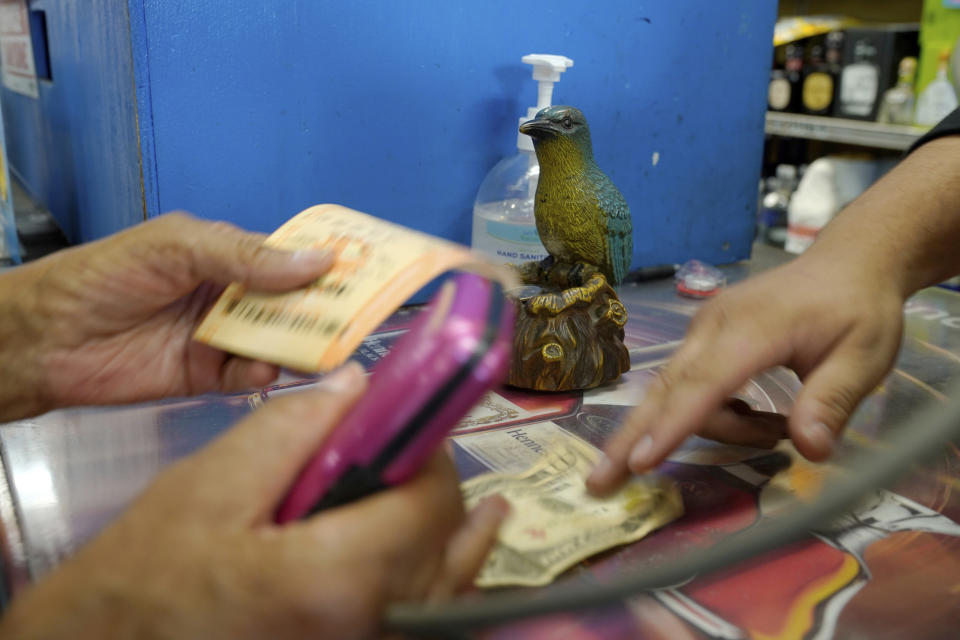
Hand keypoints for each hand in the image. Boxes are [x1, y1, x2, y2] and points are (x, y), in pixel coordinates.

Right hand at [0, 363, 506, 639]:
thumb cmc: (148, 574)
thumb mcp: (212, 484)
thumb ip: (294, 428)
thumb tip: (360, 385)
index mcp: (334, 577)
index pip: (429, 502)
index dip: (432, 455)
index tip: (416, 428)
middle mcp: (366, 627)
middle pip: (446, 548)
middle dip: (441, 495)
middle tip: (422, 458)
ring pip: (445, 593)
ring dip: (456, 543)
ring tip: (482, 510)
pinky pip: (419, 623)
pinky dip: (437, 588)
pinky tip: (442, 563)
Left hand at [7, 213, 332, 417]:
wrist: (43, 339)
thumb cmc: (104, 277)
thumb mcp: (178, 248)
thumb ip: (246, 256)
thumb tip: (318, 260)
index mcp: (228, 257)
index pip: (291, 259)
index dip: (327, 265)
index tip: (369, 271)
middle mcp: (232, 297)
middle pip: (293, 305)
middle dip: (323, 309)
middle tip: (359, 317)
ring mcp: (221, 338)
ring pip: (277, 343)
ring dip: (298, 346)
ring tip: (320, 349)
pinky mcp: (207, 377)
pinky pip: (248, 378)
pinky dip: (260, 376)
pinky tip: (260, 371)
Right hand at [587, 251, 904, 493]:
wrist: (847, 262)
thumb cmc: (857, 309)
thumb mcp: (865, 357)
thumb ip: (832, 402)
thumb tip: (809, 451)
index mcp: (753, 328)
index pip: (705, 383)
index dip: (672, 425)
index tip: (640, 462)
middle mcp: (714, 326)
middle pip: (664, 389)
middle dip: (631, 438)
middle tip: (598, 483)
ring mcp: (703, 330)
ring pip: (679, 393)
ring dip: (716, 428)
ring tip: (775, 434)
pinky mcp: (703, 338)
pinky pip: (688, 384)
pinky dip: (709, 413)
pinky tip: (753, 418)